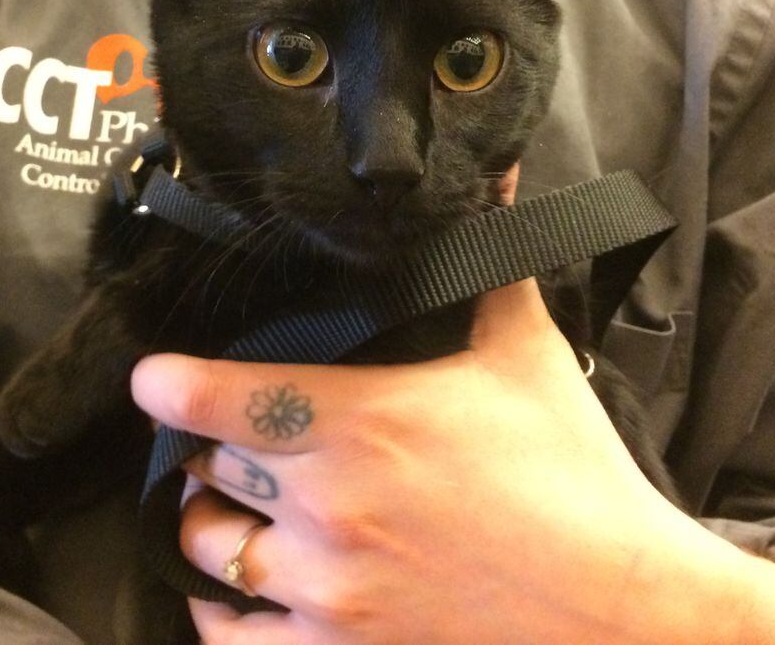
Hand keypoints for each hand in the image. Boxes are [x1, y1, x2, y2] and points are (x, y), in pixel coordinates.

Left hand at [131, 178, 774, 643]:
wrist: (620, 611)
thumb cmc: (573, 477)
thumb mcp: (527, 359)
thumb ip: (488, 268)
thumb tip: (489, 177)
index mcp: (364, 422)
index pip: (220, 397)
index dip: (168, 384)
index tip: (153, 378)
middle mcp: (330, 505)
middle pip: (206, 468)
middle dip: (204, 448)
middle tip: (224, 436)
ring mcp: (329, 588)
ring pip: (208, 550)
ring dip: (206, 522)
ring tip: (225, 506)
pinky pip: (234, 639)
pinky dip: (217, 611)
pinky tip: (225, 591)